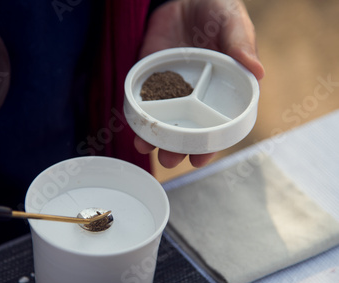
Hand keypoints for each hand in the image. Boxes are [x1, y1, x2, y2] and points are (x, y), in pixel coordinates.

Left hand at [136, 0, 264, 167]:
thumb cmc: (217, 10)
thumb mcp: (232, 23)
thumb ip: (241, 45)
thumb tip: (258, 71)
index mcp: (220, 89)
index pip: (214, 125)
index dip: (208, 144)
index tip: (199, 159)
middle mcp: (194, 94)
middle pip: (184, 129)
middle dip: (175, 148)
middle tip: (168, 160)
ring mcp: (170, 87)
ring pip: (161, 119)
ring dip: (152, 136)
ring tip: (145, 147)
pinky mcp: (150, 77)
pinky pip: (141, 98)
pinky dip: (136, 112)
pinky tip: (132, 125)